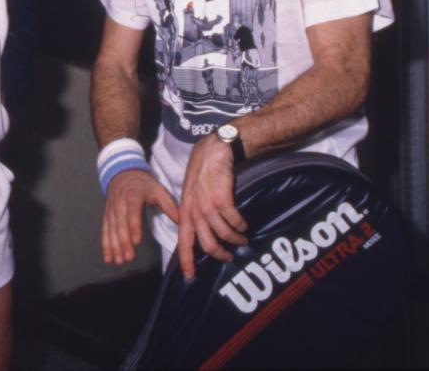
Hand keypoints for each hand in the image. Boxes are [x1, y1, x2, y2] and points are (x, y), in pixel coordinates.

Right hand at [101, 169, 178, 265]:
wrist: (123, 173)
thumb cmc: (142, 184)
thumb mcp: (158, 190)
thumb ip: (169, 205)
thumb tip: (182, 220)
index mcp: (133, 195)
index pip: (132, 212)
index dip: (133, 226)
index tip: (136, 240)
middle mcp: (119, 203)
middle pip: (120, 223)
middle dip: (123, 242)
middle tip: (128, 257)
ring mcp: (112, 209)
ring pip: (111, 229)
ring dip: (113, 246)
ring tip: (118, 260)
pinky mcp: (107, 215)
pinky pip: (105, 231)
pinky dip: (105, 244)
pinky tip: (108, 257)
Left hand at [176, 134, 247, 279]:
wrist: (213, 151)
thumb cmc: (204, 173)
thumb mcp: (192, 194)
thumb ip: (194, 212)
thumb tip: (200, 232)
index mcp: (185, 211)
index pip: (183, 241)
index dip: (187, 260)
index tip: (190, 276)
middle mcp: (194, 211)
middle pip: (207, 244)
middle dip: (220, 254)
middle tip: (229, 257)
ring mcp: (207, 206)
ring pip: (223, 234)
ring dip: (235, 239)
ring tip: (242, 239)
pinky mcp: (222, 200)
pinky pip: (234, 221)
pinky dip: (241, 225)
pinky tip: (244, 224)